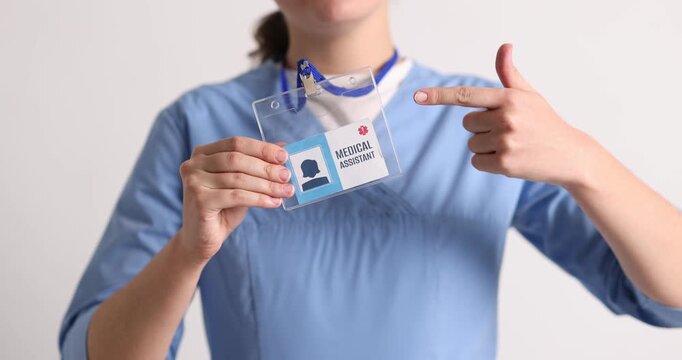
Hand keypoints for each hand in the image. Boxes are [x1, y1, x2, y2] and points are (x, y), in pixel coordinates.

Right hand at [176, 137, 293, 263]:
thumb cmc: (224, 207)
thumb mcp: (242, 182)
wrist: (202, 237)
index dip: (262, 149)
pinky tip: (274, 203)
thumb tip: (284, 147)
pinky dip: (259, 199)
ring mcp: (194, 181)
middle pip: (237, 160)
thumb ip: (258, 164)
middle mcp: (193, 164)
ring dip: (267, 185)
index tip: (284, 157)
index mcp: (203, 153)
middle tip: (287, 176)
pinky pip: (236, 196)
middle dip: (266, 168)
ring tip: (286, 191)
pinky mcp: (200, 200)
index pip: (236, 143)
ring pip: (238, 178)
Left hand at [414, 44, 597, 186]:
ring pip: (472, 143)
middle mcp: (506, 118)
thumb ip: (510, 74)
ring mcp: (505, 141)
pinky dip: (488, 163)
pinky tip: (510, 159)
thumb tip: (504, 46)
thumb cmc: (545, 122)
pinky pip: (477, 162)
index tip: (417, 96)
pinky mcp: (505, 164)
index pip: (466, 95)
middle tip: (508, 131)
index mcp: (509, 97)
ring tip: (512, 145)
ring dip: (486, 146)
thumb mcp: (529, 95)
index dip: (439, 96)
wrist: (569, 155)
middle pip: (467, 123)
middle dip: (481, 127)